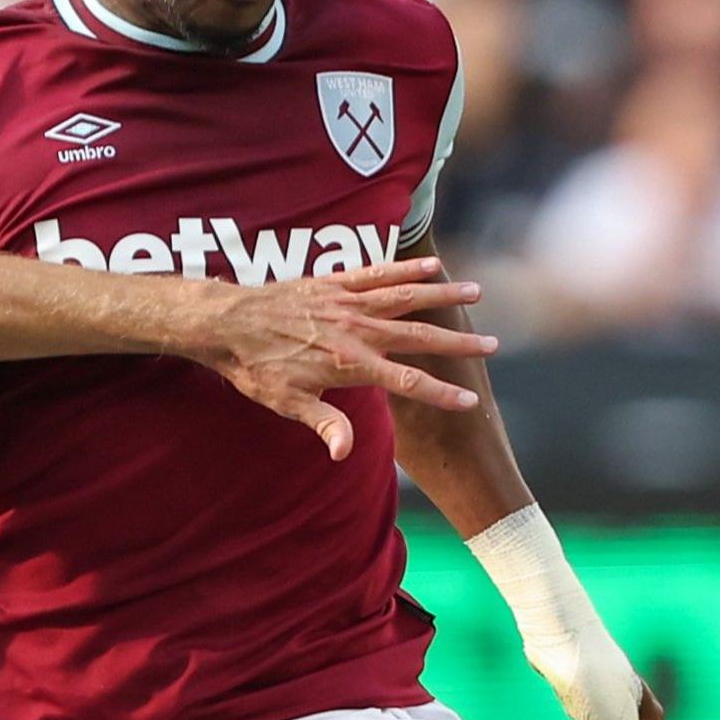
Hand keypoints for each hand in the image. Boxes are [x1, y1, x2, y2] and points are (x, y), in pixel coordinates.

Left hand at [202, 258, 498, 460]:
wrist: (226, 322)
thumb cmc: (255, 368)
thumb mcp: (286, 403)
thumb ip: (323, 424)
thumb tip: (344, 453)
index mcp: (348, 364)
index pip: (405, 382)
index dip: (440, 394)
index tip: (469, 402)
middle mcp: (355, 330)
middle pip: (417, 337)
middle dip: (457, 344)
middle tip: (493, 345)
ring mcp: (347, 302)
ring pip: (405, 298)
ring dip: (442, 296)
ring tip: (476, 292)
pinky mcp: (335, 283)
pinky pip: (377, 273)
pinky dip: (405, 269)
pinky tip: (432, 266)